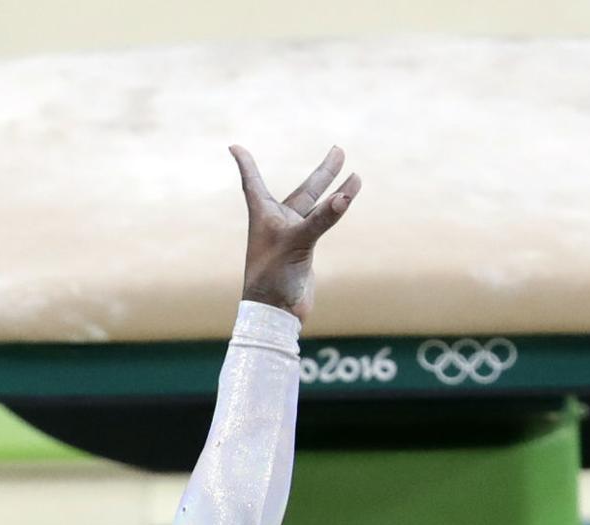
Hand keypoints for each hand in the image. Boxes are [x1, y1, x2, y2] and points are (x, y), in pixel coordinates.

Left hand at [230, 144, 360, 324]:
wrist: (276, 313)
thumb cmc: (273, 277)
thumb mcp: (296, 243)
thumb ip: (321, 219)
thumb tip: (345, 197)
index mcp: (263, 215)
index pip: (252, 182)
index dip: (245, 164)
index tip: (234, 147)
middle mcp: (277, 222)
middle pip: (303, 190)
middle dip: (323, 173)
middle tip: (339, 150)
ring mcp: (292, 237)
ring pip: (317, 207)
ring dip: (335, 191)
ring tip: (355, 175)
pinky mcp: (304, 251)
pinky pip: (322, 224)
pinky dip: (335, 212)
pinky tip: (347, 202)